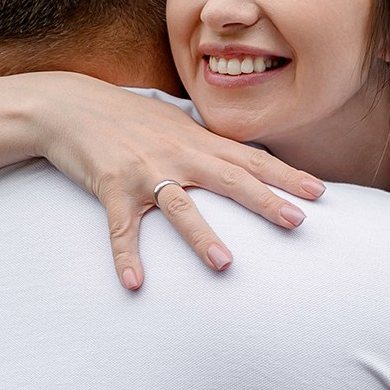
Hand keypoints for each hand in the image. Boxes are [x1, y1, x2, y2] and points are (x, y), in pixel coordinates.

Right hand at [20, 73, 324, 285]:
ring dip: (201, 236)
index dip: (287, 174)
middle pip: (230, 179)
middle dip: (265, 201)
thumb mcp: (174, 121)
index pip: (251, 158)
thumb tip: (243, 157)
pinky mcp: (111, 188)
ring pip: (179, 206)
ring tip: (225, 264)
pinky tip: (135, 283)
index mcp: (197, 140)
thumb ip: (208, 141)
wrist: (69, 105)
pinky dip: (126, 257)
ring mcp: (144, 171)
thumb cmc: (127, 116)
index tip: (320, 192)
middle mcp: (177, 154)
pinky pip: (121, 229)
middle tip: (297, 222)